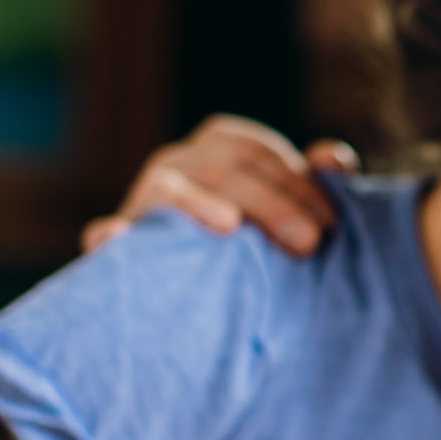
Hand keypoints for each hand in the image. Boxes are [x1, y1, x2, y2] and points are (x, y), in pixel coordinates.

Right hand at [82, 115, 359, 257]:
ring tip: (231, 224)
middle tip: (308, 244)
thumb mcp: (286, 208)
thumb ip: (312, 182)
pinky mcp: (115, 240)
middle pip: (223, 169)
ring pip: (168, 189)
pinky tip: (118, 239)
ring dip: (198, 204)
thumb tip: (335, 158)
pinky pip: (104, 233)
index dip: (299, 183)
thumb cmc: (256, 241)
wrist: (198, 293)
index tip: (331, 225)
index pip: (258, 151)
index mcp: (219, 146)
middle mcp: (178, 162)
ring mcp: (141, 199)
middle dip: (270, 203)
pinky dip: (109, 235)